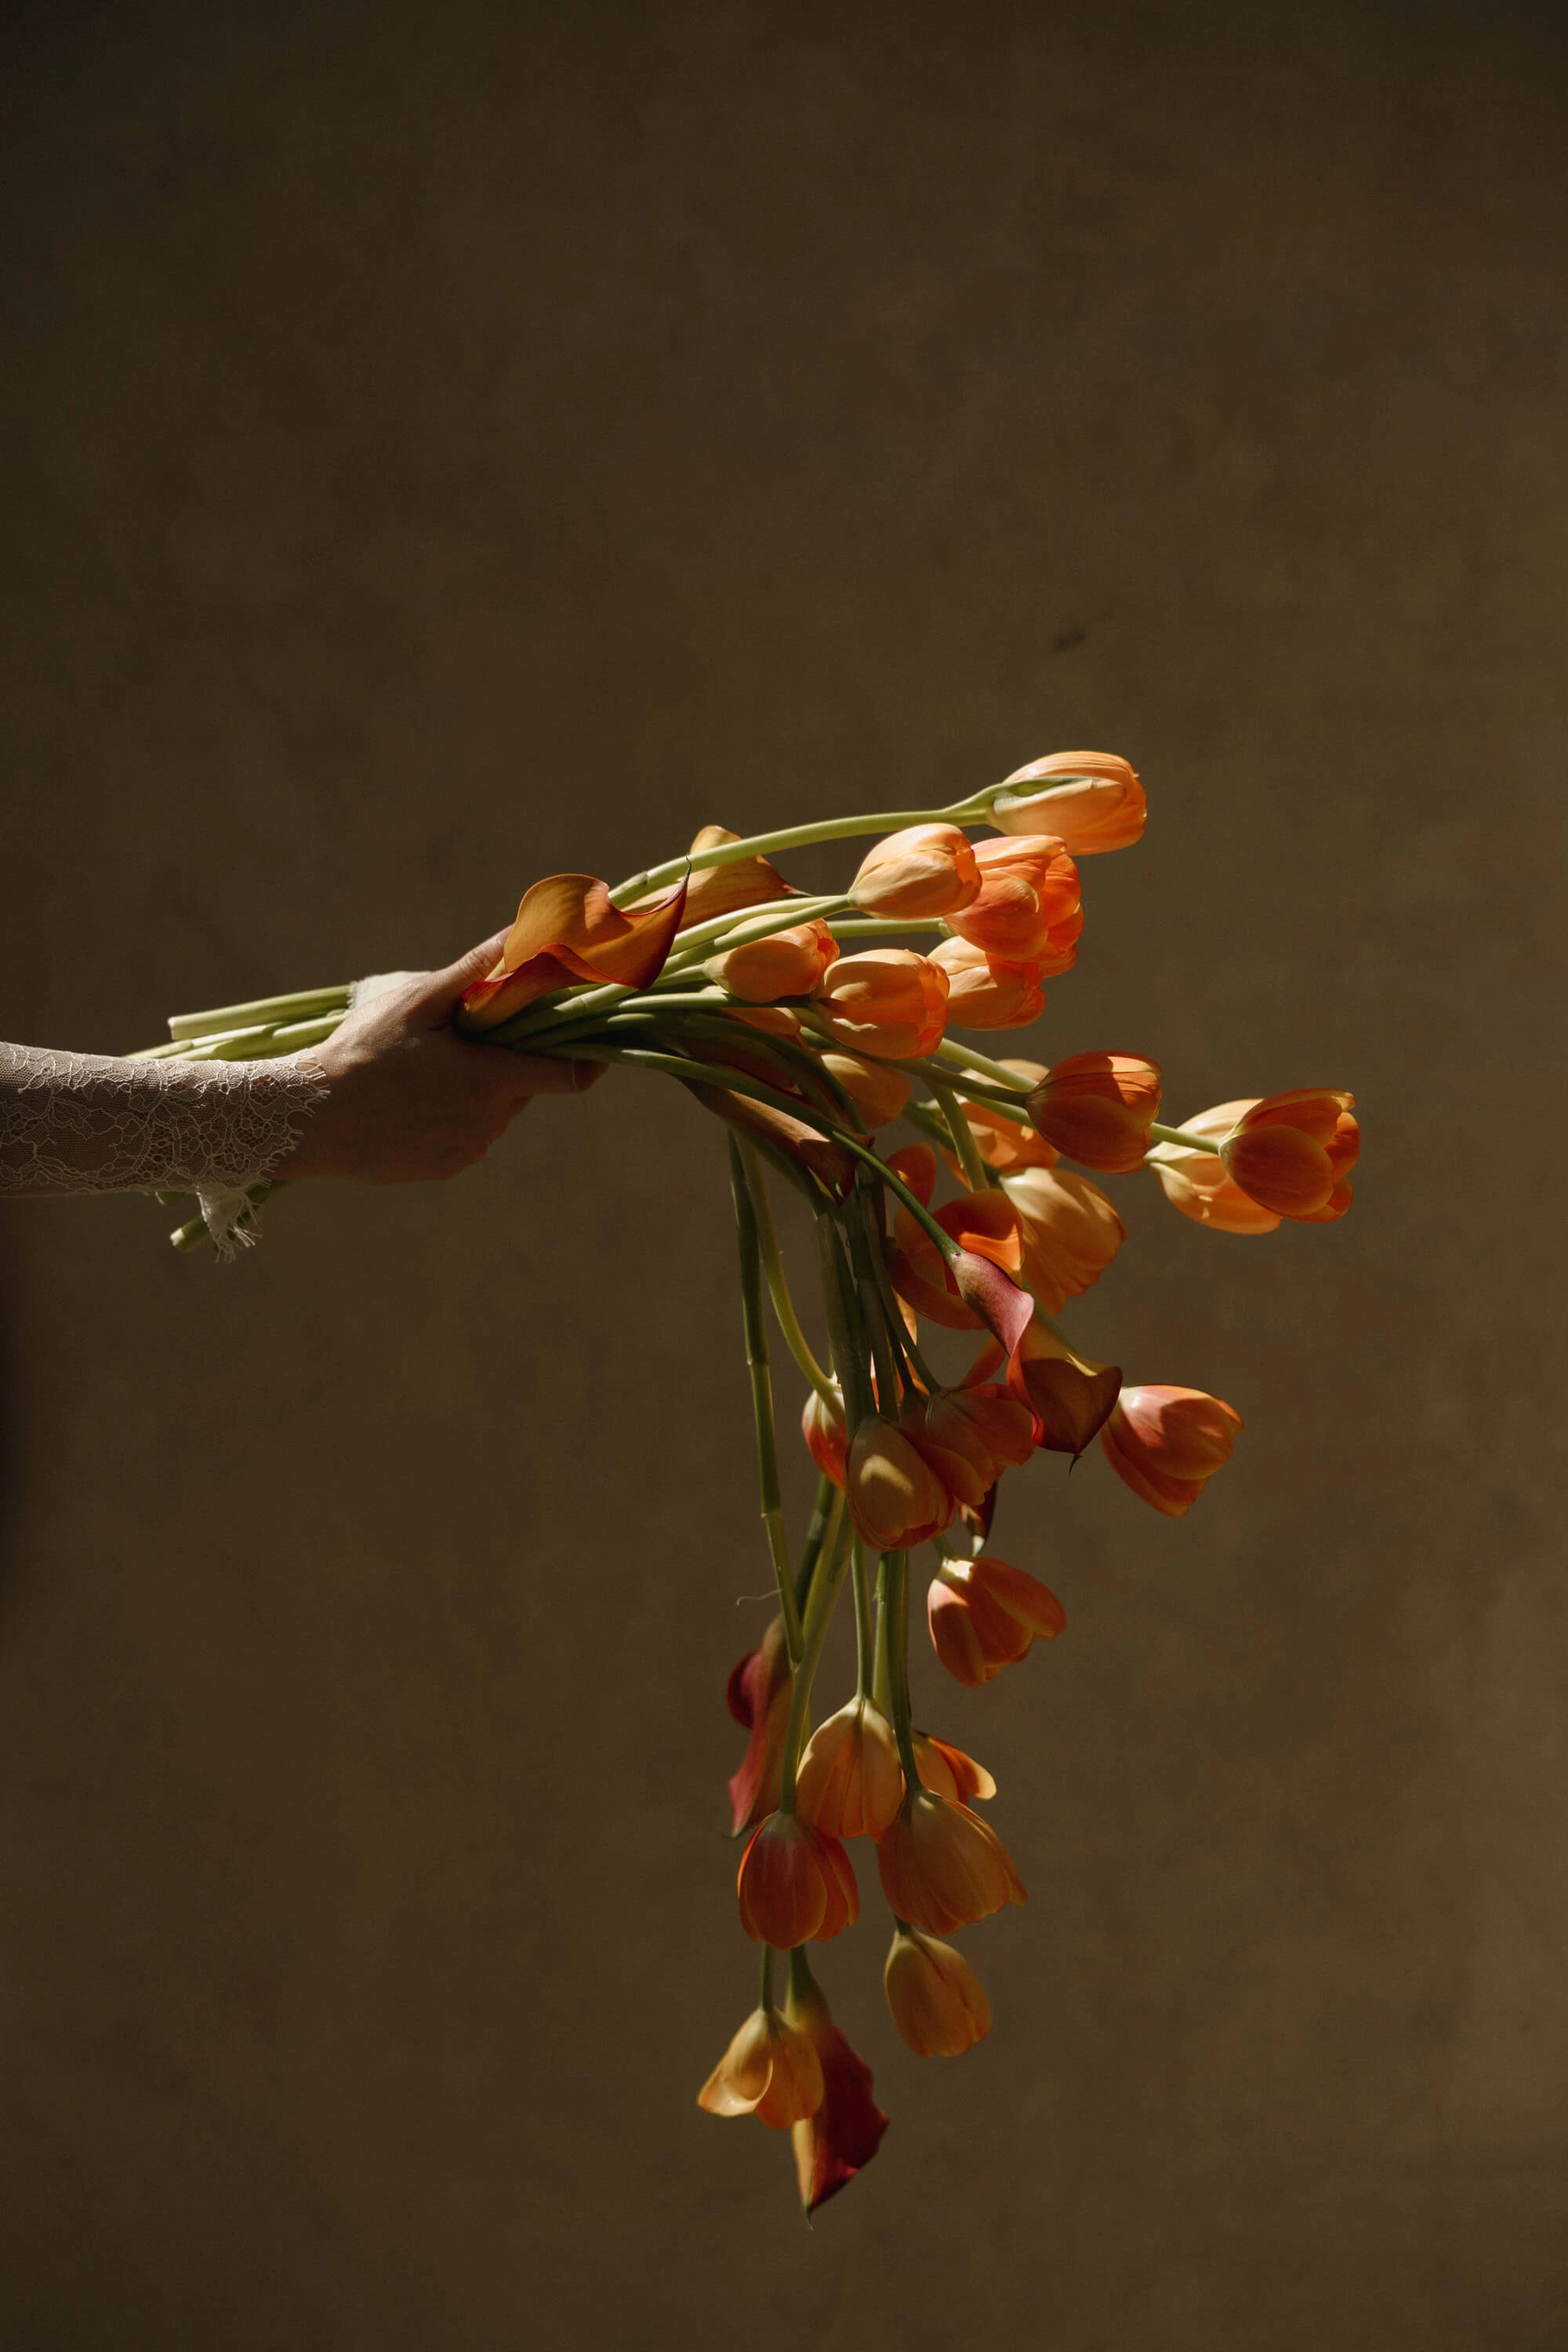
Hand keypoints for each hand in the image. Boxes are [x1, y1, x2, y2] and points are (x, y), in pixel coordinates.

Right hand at [282, 932, 599, 1182]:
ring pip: (494, 1112)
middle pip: (523, 1086)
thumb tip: (518, 935)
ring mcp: (467, 1150)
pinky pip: (467, 1136)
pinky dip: (454, 1116)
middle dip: (507, 1061)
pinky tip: (412, 1100)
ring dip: (479, 1090)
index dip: (590, 1057)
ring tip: (427, 1070)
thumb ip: (473, 971)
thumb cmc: (361, 1053)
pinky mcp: (444, 1167)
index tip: (595, 1041)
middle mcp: (489, 1123)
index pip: (569, 1075)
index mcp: (491, 1081)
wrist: (308, 1119)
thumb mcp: (416, 1001)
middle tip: (467, 1038)